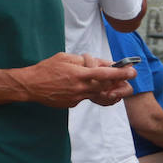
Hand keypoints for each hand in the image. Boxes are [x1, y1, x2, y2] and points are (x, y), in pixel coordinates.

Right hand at [17, 53, 134, 107]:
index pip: (105, 74)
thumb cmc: (45, 69)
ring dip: (103, 87)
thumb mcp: (63, 58)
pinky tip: (76, 86)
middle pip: (106, 86)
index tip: (132, 71)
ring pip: (97, 93)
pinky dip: (87, 91)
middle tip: (123, 77)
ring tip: (100, 81)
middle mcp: (80, 88)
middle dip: (116, 81)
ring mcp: (77, 98)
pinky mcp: (73, 104)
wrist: (31, 86)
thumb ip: (81, 60)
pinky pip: (86, 97)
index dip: (120, 72)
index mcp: (78, 74)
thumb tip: (97, 62)